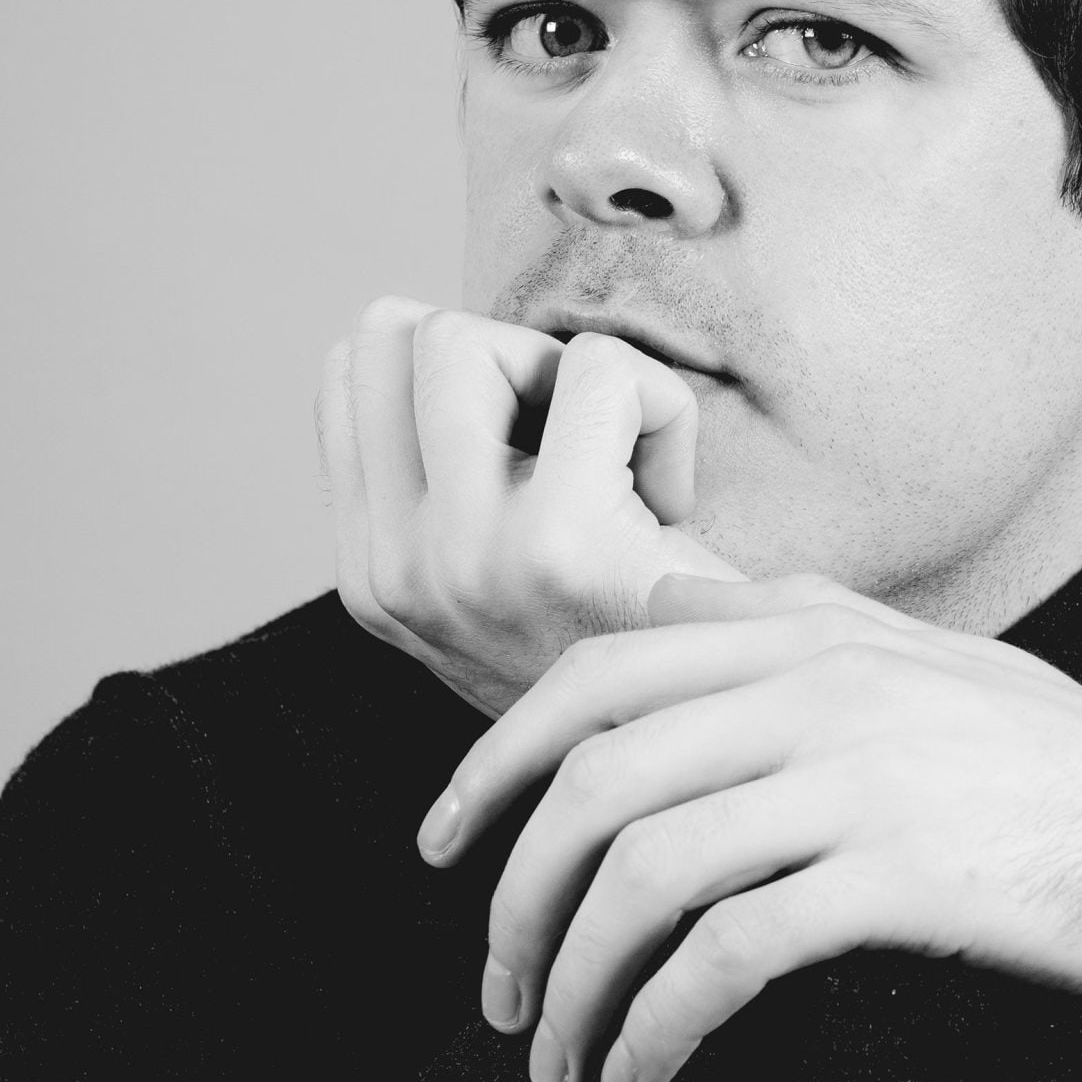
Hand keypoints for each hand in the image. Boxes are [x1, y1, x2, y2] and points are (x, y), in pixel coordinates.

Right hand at [317, 298, 744, 718]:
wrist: (726, 753)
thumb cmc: (640, 642)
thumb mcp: (499, 578)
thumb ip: (443, 482)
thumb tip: (414, 328)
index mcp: (373, 576)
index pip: (355, 373)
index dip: (463, 374)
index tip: (535, 454)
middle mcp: (395, 572)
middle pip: (399, 335)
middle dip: (510, 358)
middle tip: (584, 451)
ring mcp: (462, 558)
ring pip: (469, 336)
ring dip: (572, 377)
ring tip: (621, 470)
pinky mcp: (556, 541)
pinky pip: (599, 369)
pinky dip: (662, 407)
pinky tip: (675, 501)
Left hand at [417, 574, 1081, 1081]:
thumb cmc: (1053, 765)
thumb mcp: (923, 657)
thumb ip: (792, 625)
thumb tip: (662, 605)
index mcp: (809, 624)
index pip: (595, 671)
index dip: (491, 762)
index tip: (444, 849)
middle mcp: (822, 680)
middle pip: (596, 779)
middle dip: (515, 899)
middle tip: (497, 993)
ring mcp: (863, 771)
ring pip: (643, 872)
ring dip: (573, 982)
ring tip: (560, 1063)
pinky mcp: (903, 874)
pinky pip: (727, 953)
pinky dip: (657, 1024)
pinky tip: (644, 1076)